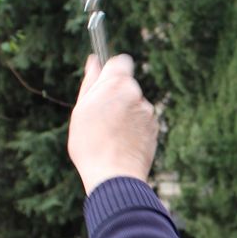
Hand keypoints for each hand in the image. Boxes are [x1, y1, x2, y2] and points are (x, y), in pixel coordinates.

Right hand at [67, 54, 157, 193]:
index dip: (111, 70)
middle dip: (115, 95)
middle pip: (126, 85)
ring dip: (125, 113)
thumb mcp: (81, 109)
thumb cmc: (90, 143)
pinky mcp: (155, 129)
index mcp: (117, 84)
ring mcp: (148, 113)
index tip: (103, 83)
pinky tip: (121, 143)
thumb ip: (91, 82)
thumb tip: (94, 61)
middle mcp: (137, 94)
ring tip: (109, 134)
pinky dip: (133, 128)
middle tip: (99, 116)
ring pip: (134, 105)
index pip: (121, 61)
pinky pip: (142, 122)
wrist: (114, 176)